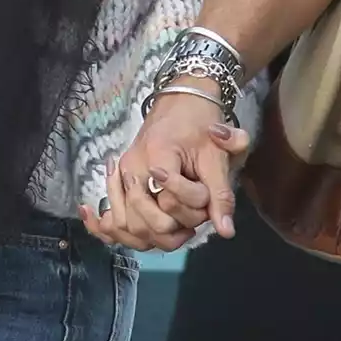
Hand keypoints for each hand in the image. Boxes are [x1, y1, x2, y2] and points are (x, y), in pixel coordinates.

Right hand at [81, 89, 250, 252]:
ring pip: (128, 226)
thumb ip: (221, 194)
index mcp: (157, 155)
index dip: (195, 202)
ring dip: (156, 236)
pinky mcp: (118, 183)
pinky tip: (140, 227)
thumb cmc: (200, 125)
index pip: (170, 198)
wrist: (179, 103)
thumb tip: (226, 232)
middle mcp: (132, 168)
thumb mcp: (217, 156)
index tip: (206, 190)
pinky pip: (113, 218)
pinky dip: (121, 231)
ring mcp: (121, 176)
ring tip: (180, 227)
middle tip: (196, 214)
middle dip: (177, 225)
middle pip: (146, 219)